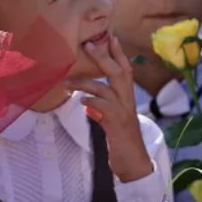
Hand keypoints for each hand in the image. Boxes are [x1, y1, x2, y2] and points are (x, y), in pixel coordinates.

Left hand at [67, 35, 153, 183]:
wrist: (134, 164)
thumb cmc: (122, 143)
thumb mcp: (112, 122)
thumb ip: (102, 110)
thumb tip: (88, 101)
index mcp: (127, 100)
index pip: (126, 71)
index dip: (119, 54)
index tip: (112, 37)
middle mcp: (128, 103)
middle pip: (118, 72)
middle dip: (104, 57)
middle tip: (88, 44)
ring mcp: (123, 113)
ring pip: (105, 88)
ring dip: (85, 83)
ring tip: (67, 82)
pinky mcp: (116, 124)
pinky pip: (102, 107)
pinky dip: (91, 102)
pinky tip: (82, 102)